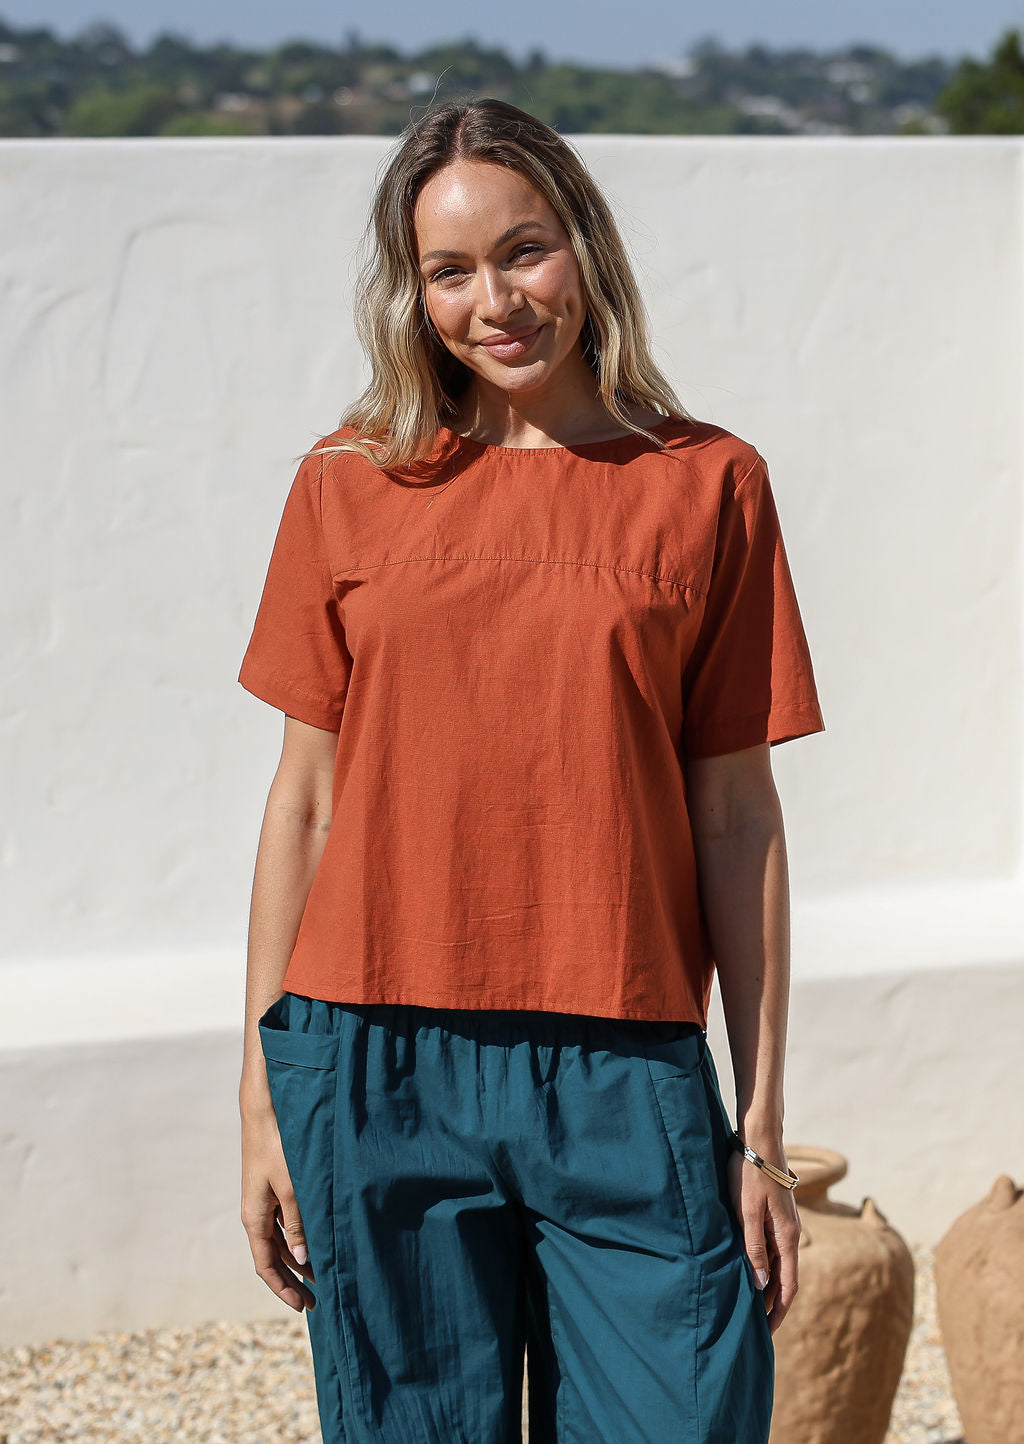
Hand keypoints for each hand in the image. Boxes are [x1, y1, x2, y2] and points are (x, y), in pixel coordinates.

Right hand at [240, 1101, 316, 1311]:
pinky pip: (285, 1222)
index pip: (266, 1265)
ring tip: (322, 1275)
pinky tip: (316, 1242)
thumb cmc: (277, 1147)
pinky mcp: (273, 1188)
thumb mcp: (291, 1188)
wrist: (265, 1110)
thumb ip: (297, 1224)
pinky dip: (299, 1237)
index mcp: (254, 1218)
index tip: (302, 1306)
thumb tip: (301, 1260)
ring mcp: (264, 1201)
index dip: (283, 1288)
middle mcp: (256, 1213)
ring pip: (281, 1241)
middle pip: (273, 1257)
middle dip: (293, 1279)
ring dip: (298, 1259)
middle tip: (317, 1300)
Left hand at [727, 1141, 799, 1333]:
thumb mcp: (748, 1212)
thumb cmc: (750, 1174)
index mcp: (788, 1237)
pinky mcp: (775, 1214)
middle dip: (772, 1303)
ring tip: (749, 1303)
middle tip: (754, 1326)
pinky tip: (749, 1269)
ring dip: (767, 1284)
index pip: (788, 1286)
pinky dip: (764, 1265)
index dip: (778, 1311)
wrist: (759, 1139)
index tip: (766, 1332)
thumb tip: (762, 1286)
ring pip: (778, 1263)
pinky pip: (772, 1247)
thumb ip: (754, 1248)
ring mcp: (784, 1224)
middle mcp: (790, 1233)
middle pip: (784, 1278)